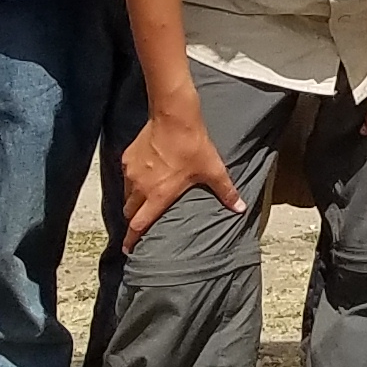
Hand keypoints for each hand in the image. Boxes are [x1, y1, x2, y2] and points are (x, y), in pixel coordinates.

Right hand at [121, 106, 243, 241]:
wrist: (173, 117)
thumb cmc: (192, 145)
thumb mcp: (212, 170)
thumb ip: (225, 191)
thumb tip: (240, 208)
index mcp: (157, 195)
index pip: (138, 225)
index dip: (132, 239)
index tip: (129, 250)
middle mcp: (139, 187)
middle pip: (129, 212)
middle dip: (134, 220)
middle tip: (141, 222)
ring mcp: (130, 172)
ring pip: (127, 194)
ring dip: (134, 200)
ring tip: (145, 199)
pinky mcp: (127, 158)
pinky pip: (126, 176)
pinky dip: (133, 180)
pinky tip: (145, 175)